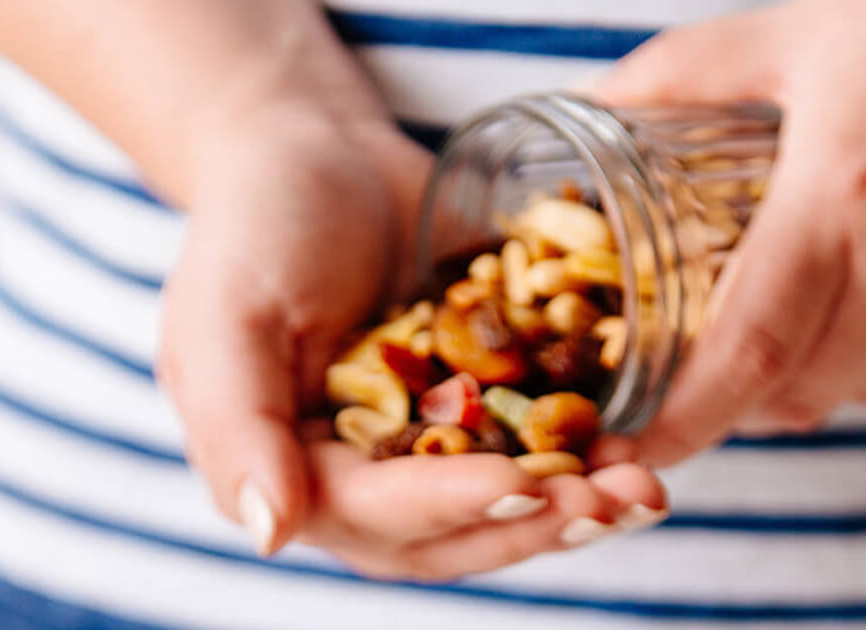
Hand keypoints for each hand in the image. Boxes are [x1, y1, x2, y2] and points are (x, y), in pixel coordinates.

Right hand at [155, 104, 667, 576]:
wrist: (315, 153)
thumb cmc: (257, 225)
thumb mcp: (226, 313)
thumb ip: (236, 425)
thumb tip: (269, 535)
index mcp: (291, 467)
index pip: (371, 510)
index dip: (446, 505)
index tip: (519, 482)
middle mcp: (362, 471)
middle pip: (449, 531)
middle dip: (529, 522)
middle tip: (606, 502)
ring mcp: (427, 438)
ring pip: (502, 501)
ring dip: (571, 505)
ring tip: (640, 491)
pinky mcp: (480, 399)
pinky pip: (535, 440)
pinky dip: (584, 449)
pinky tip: (636, 441)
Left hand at [595, 0, 865, 465]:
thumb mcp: (791, 36)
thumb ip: (678, 74)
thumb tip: (591, 102)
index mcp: (843, 195)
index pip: (750, 351)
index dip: (685, 418)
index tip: (632, 446)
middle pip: (801, 390)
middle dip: (729, 408)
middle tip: (679, 390)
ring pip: (864, 388)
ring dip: (799, 385)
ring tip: (756, 347)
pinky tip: (844, 316)